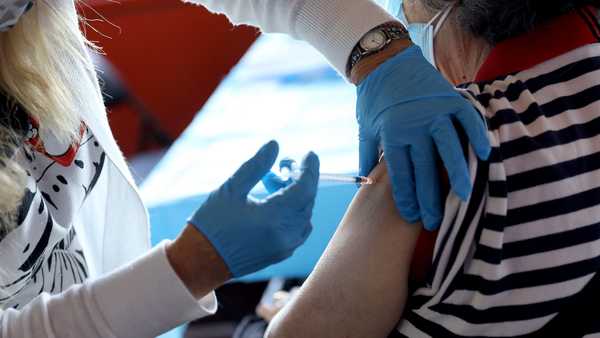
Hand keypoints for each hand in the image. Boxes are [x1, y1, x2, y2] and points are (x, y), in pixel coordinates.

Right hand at [188, 141, 319, 276]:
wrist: (201, 262)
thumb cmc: (212, 224)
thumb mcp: (231, 189)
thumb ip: (256, 166)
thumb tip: (274, 145)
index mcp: (273, 218)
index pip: (305, 188)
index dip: (309, 169)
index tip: (309, 154)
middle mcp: (285, 235)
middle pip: (307, 200)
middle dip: (301, 179)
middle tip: (283, 165)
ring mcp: (285, 247)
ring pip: (305, 214)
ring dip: (297, 195)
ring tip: (273, 183)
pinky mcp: (282, 253)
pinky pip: (299, 228)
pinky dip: (295, 211)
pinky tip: (276, 202)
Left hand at [356, 45, 489, 229]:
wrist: (385, 60)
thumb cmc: (373, 98)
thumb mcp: (364, 128)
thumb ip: (368, 156)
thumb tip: (367, 183)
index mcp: (391, 134)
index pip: (401, 174)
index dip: (407, 198)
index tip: (413, 217)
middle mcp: (414, 125)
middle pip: (425, 169)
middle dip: (430, 198)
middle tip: (435, 221)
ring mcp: (434, 111)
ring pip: (448, 148)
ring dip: (457, 174)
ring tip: (463, 197)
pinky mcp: (450, 99)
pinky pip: (467, 120)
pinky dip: (477, 136)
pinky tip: (483, 155)